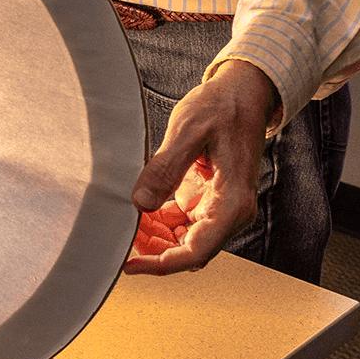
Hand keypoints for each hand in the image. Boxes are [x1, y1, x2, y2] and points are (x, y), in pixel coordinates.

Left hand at [125, 60, 275, 274]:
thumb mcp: (188, 131)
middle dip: (153, 251)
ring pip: (183, 238)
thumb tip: (141, 203)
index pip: (197, 251)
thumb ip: (165, 168)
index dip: (162, 263)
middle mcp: (230, 212)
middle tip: (118, 240)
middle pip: (189, 250)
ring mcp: (219, 207)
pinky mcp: (208, 198)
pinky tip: (138, 213)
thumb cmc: (221, 108)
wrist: (242, 94)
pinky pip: (182, 221)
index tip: (131, 265)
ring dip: (154, 237)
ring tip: (123, 225)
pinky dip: (159, 221)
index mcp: (233, 203)